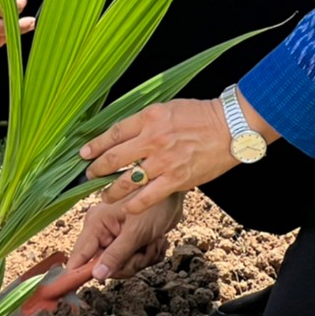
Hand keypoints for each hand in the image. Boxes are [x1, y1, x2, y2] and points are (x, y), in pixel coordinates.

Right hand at [66, 193, 182, 281]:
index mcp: (96, 224)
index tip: (70, 293)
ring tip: (153, 242)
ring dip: (142, 258)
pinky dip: (149, 255)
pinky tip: (156, 242)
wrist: (175, 195)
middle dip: (129, 263)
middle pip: (104, 266)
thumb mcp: (136, 232)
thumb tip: (96, 276)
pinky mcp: (129, 243)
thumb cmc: (155, 205)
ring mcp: (115, 238)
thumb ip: (116, 255)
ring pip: (122, 266)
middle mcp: (102, 232)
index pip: (80, 255)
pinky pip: (134, 262)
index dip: (76, 274)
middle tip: (144, 252)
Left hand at [79, 96, 270, 214]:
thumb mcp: (168, 108)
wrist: (231, 127)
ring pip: (127, 180)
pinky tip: (126, 206)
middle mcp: (152, 139)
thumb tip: (125, 134)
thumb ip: (145, 121)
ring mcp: (163, 161)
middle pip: (114, 157)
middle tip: (89, 175)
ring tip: (104, 194)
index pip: (113, 133)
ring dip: (111, 190)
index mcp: (149, 117)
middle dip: (97, 169)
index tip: (84, 153)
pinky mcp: (176, 179)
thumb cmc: (201, 115)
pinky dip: (133, 204)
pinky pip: (148, 196)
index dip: (95, 145)